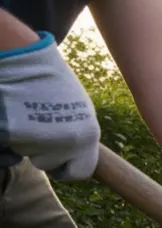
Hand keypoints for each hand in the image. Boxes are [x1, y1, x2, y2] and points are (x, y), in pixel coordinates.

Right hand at [0, 32, 99, 179]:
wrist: (23, 56)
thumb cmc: (51, 81)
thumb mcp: (80, 109)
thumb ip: (81, 135)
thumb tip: (79, 155)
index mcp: (87, 136)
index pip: (81, 171)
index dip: (68, 166)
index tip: (60, 159)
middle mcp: (65, 142)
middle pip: (50, 165)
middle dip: (43, 152)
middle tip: (37, 128)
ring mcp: (37, 140)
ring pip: (27, 156)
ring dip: (25, 143)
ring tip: (24, 116)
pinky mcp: (10, 134)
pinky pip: (7, 153)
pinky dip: (6, 140)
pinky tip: (9, 120)